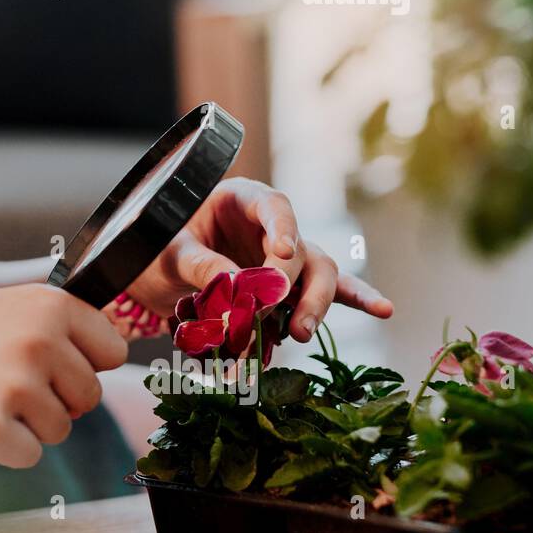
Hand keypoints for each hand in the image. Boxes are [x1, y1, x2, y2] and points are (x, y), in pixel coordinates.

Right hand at [0, 283, 128, 467]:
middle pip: (90, 397)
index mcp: (50, 305)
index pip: (112, 351)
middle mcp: (40, 340)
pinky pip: (29, 455)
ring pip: (61, 430)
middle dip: (56, 400)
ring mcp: (17, 384)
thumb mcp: (8, 307)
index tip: (51, 365)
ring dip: (28, 425)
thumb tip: (114, 354)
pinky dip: (4, 448)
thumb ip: (58, 325)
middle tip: (6, 384)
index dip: (85, 365)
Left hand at [118, 177, 392, 341]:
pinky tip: (383, 308)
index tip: (280, 253)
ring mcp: (282, 258)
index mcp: (239, 199)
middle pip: (301, 249)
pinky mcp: (286, 287)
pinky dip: (352, 300)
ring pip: (317, 275)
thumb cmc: (153, 249)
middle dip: (294, 285)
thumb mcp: (167, 252)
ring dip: (313, 305)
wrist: (149, 275)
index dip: (282, 228)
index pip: (272, 205)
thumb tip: (233, 287)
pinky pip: (322, 292)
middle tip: (279, 314)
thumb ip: (199, 264)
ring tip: (300, 333)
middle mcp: (269, 227)